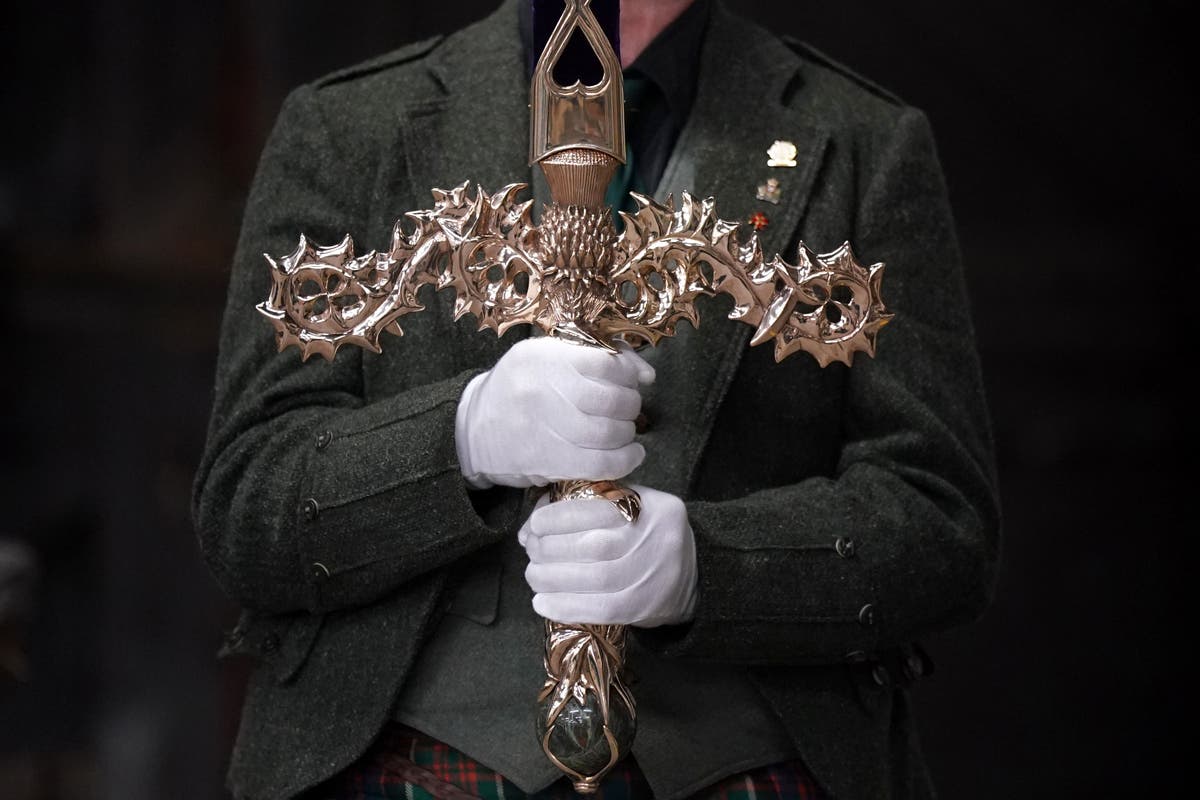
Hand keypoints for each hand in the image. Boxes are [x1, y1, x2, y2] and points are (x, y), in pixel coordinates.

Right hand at [455, 336, 653, 488]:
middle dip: (631, 406)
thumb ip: (597, 357)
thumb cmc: (519, 388)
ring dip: (628, 434)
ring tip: (625, 431)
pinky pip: (599, 465)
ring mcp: (544, 430)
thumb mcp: (547, 357)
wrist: (472, 430)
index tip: (632, 381)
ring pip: (609, 435)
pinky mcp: (547, 462)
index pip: (605, 364)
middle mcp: (543, 392)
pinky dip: (625, 461)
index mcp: (544, 359)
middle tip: (628, 408)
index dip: (629, 374)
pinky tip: (630, 454)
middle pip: (611, 401)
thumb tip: (646, 375)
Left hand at [519, 484, 696, 627]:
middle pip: (595, 546)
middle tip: (531, 551)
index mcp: (651, 507)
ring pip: (596, 579)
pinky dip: (567, 607)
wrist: (693, 575)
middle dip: (551, 549)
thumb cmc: (646, 536)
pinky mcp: (644, 607)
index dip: (559, 518)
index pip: (599, 509)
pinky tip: (542, 603)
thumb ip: (590, 502)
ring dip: (553, 579)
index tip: (535, 524)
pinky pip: (601, 610)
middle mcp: (657, 539)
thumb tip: (536, 518)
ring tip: (533, 575)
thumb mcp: (630, 507)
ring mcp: (653, 575)